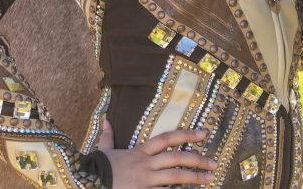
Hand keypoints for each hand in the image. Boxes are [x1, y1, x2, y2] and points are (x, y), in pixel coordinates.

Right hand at [96, 119, 217, 187]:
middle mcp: (146, 164)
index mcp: (140, 151)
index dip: (186, 135)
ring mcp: (146, 180)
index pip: (167, 138)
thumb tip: (105, 119)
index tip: (204, 134)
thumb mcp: (104, 150)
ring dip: (195, 178)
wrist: (87, 182)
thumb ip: (108, 135)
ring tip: (210, 179)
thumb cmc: (98, 168)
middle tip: (214, 163)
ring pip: (175, 177)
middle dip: (198, 160)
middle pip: (177, 158)